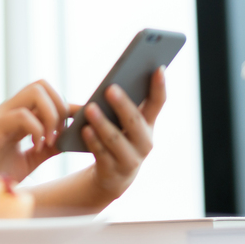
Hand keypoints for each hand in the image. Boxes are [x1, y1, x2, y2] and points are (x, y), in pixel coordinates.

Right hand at [0, 79, 68, 181]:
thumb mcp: (30, 159)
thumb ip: (48, 147)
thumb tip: (72, 138)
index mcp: (18, 114)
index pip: (47, 94)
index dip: (68, 105)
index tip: (83, 120)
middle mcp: (10, 109)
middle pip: (42, 84)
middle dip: (60, 107)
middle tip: (59, 134)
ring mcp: (1, 115)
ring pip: (35, 91)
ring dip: (50, 115)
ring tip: (49, 140)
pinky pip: (22, 115)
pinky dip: (36, 129)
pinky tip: (35, 147)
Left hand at [79, 66, 166, 204]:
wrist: (113, 175)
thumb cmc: (117, 137)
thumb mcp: (122, 122)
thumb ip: (120, 104)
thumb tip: (110, 86)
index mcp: (148, 124)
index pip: (158, 103)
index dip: (160, 86)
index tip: (158, 67)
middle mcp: (144, 142)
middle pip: (134, 121)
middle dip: (122, 105)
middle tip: (110, 88)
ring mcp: (131, 159)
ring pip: (116, 139)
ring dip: (102, 123)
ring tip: (90, 108)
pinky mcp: (113, 171)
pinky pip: (102, 154)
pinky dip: (93, 141)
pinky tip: (84, 129)